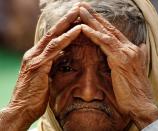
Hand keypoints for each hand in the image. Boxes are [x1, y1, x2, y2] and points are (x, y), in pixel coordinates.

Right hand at [1, 4, 80, 130]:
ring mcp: (35, 58)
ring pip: (53, 36)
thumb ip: (52, 63)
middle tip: (77, 8)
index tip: (75, 19)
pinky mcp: (38, 65)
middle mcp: (34, 53)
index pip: (52, 37)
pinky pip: (55, 48)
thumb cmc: (35, 94)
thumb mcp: (45, 75)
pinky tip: (78, 30)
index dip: (63, 27)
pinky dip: (67, 38)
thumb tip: (63, 55)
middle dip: (66, 19)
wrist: (21, 109)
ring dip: (67, 23)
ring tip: (79, 12)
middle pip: (52, 32)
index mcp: (36, 56)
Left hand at [79, 3, 157, 128]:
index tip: (89, 14)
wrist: (141, 104)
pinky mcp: (121, 60)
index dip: (101, 22)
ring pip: (106, 32)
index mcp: (130, 50)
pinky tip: (83, 28)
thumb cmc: (134, 90)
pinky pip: (105, 44)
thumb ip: (137, 55)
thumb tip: (140, 45)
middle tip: (82, 5)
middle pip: (108, 28)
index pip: (113, 32)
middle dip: (94, 16)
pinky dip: (94, 35)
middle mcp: (129, 48)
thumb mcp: (134, 69)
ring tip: (80, 10)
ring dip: (92, 20)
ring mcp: (126, 53)